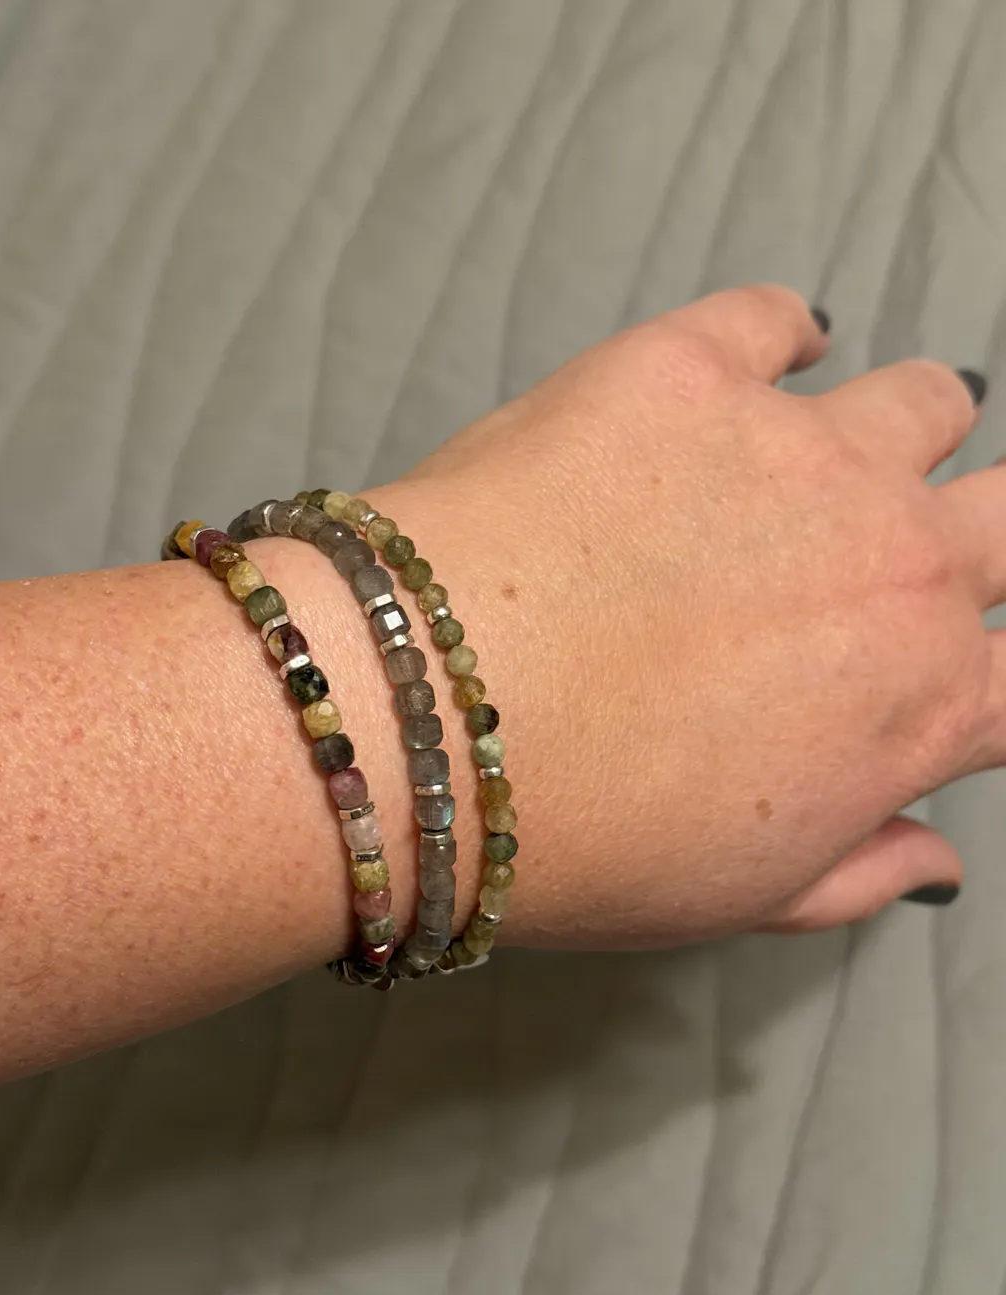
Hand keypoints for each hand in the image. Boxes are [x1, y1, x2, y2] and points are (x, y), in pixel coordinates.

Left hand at [372, 285, 995, 947]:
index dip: (1002, 665)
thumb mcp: (740, 895)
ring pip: (923, 403)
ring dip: (907, 427)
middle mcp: (893, 560)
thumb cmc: (579, 836)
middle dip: (986, 533)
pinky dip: (779, 337)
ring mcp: (799, 451)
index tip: (970, 657)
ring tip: (842, 452)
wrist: (427, 724)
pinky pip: (774, 318)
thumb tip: (931, 861)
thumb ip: (858, 869)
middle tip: (924, 546)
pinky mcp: (690, 370)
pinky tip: (763, 358)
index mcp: (920, 700)